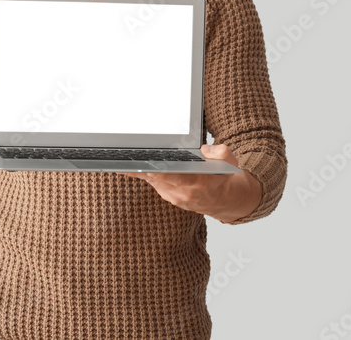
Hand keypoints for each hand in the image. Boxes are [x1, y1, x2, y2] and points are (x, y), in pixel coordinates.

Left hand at [118, 143, 260, 221]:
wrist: (226, 201)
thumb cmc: (224, 179)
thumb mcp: (228, 160)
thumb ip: (218, 152)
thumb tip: (204, 149)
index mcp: (197, 183)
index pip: (170, 175)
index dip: (152, 170)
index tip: (138, 164)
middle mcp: (184, 193)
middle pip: (155, 178)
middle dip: (140, 168)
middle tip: (123, 157)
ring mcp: (176, 198)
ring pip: (153, 182)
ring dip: (141, 171)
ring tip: (126, 159)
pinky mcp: (171, 198)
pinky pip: (156, 185)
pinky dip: (148, 176)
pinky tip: (138, 166)